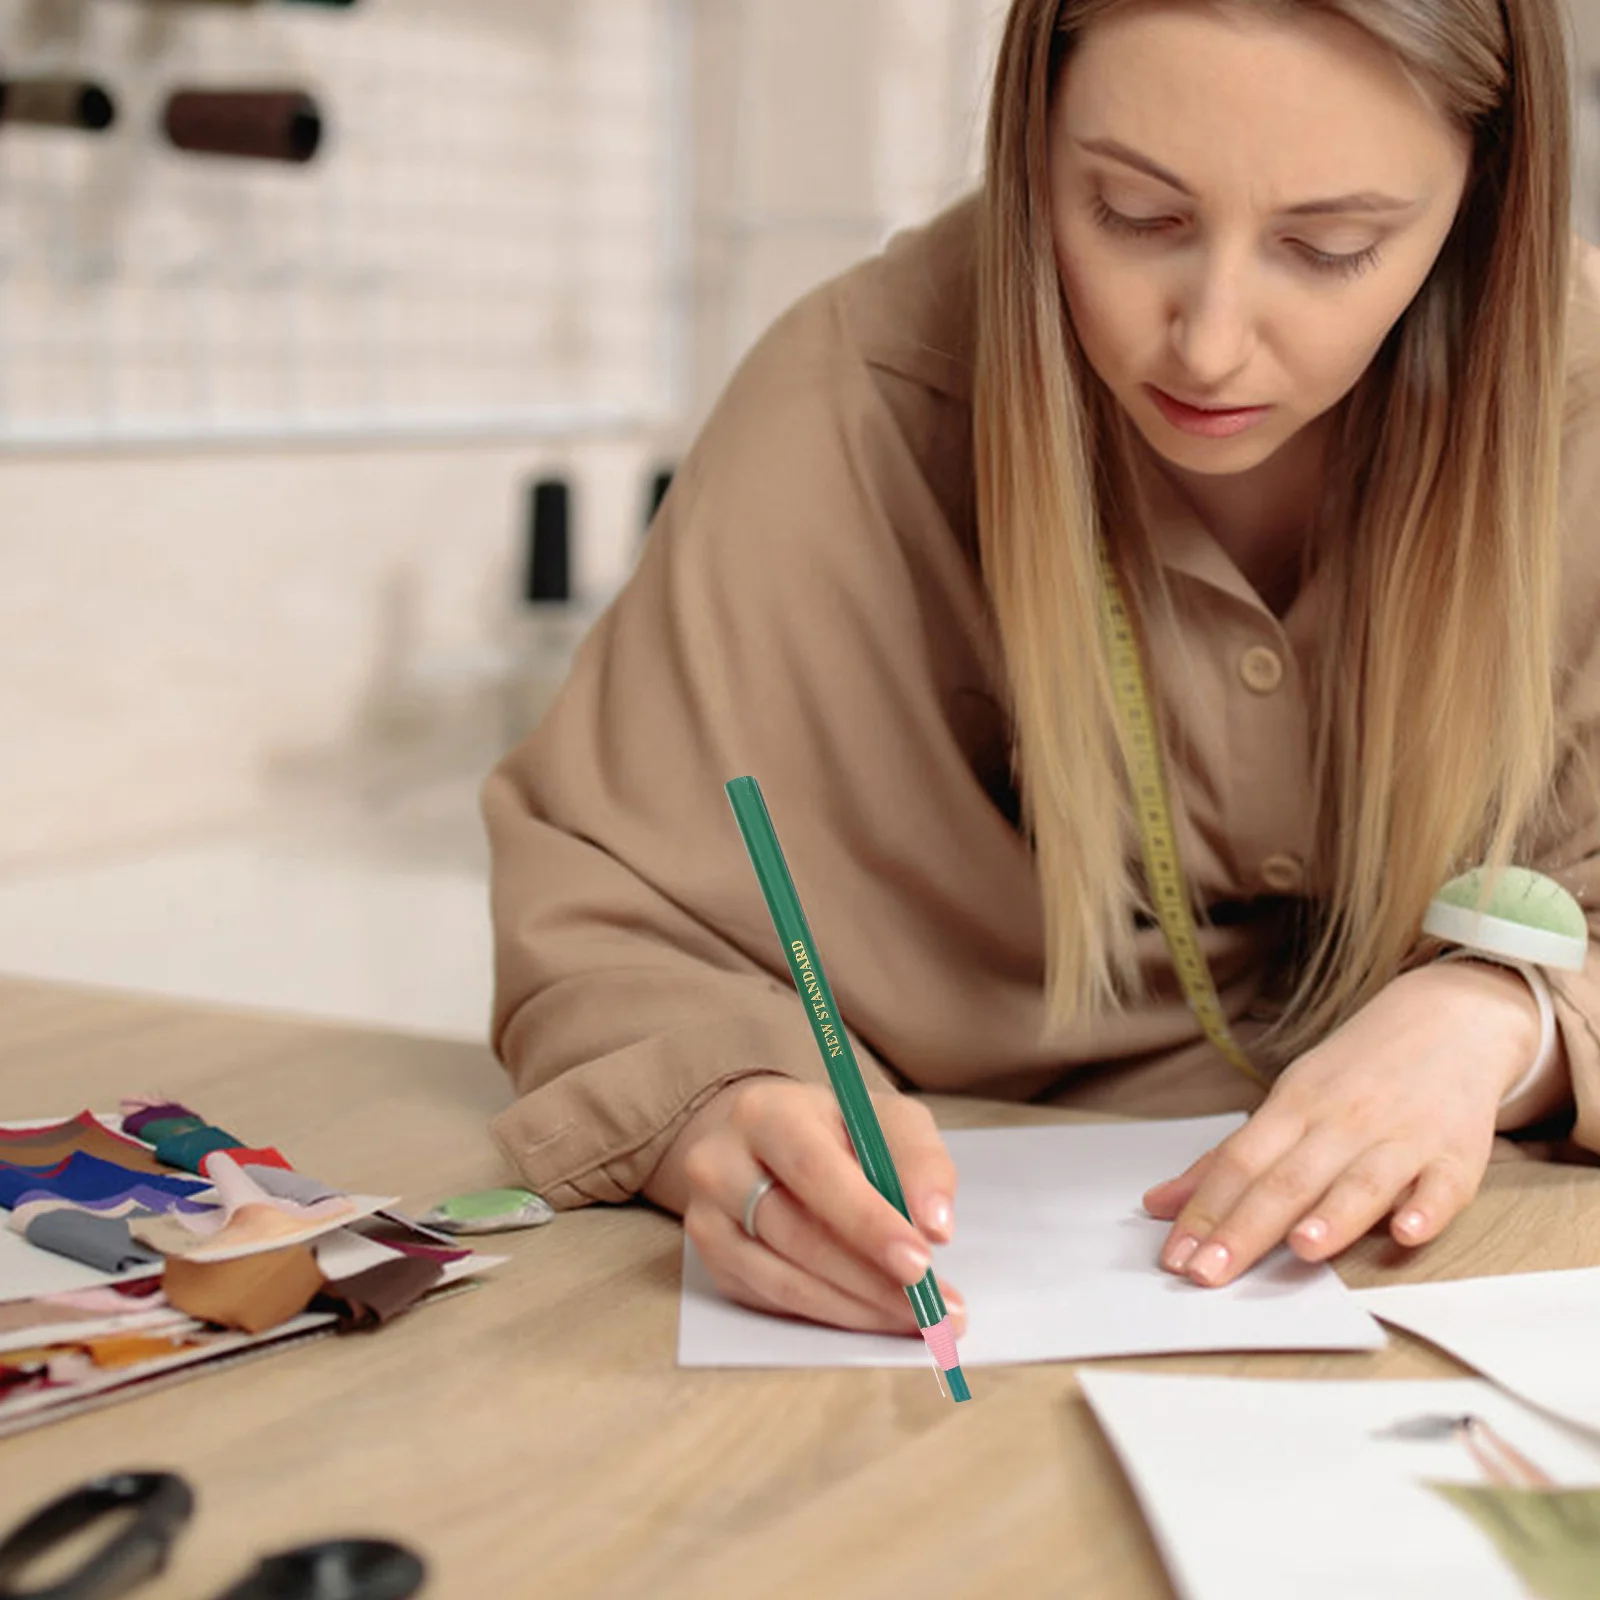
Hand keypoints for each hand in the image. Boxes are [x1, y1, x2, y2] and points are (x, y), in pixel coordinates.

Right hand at [645, 1077, 963, 1335]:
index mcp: (765, 1112)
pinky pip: (777, 1301)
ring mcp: (708, 1219)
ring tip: (920, 1318)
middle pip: (798, 1234)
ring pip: (786, 1279)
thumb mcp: (884, 1120)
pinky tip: (877, 1315)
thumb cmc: (835, 1131)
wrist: (766, 1142)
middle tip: (935, 1307)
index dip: (868, 1221)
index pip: (813, 1170)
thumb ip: (919, 1159)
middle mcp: (720, 1163)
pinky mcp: (716, 1264)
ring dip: (861, 1308)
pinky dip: (835, 1315)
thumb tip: (935, 1226)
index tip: (922, 1261)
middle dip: (875, 1278)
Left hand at [1142, 961, 1541, 1287]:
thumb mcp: (1288, 1101)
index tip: (1175, 1258)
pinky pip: (1443, 1185)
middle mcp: (1342, 1122)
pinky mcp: (1458, 1153)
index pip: (1239, 1162)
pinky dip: (1427, 1208)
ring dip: (1333, 1216)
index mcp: (1294, 1108)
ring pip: (1362, 1181)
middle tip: (1210, 1273)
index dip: (1205, 1211)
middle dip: (1246, 1228)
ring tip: (1301, 1249)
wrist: (1449, 1017)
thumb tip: (1160, 1204)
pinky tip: (1407, 1232)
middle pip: (1288, 1179)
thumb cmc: (1355, 1073)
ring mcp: (1402, 1137)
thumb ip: (1230, 1158)